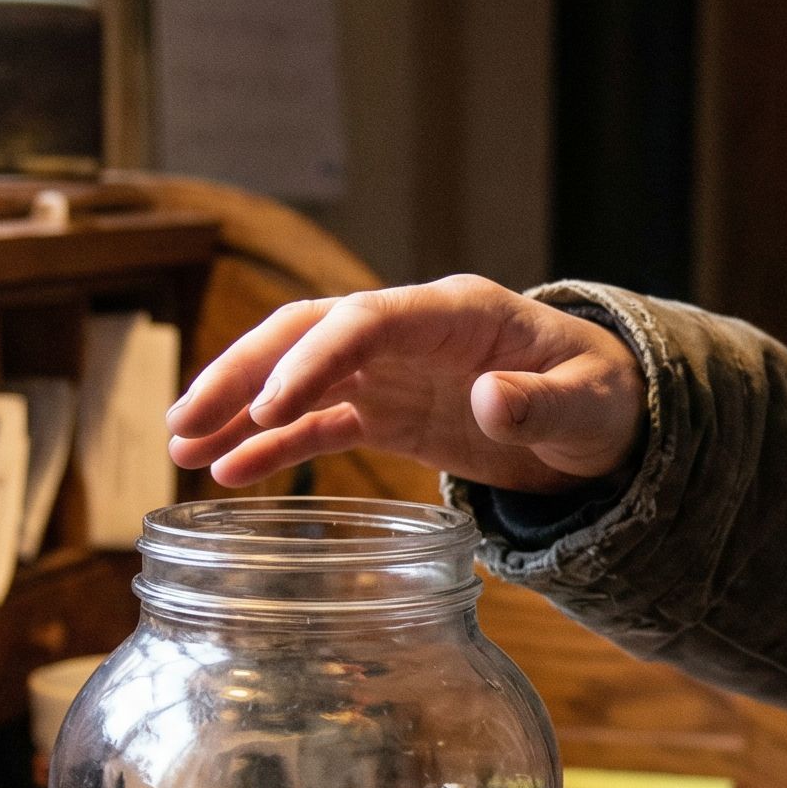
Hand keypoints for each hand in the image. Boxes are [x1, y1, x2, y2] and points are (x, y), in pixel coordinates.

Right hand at [167, 276, 645, 493]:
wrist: (607, 417)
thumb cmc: (602, 397)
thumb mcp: (589, 404)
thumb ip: (542, 402)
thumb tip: (493, 399)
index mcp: (457, 312)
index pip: (367, 320)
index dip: (315, 359)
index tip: (268, 408)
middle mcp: (412, 331)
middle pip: (308, 335)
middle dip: (243, 373)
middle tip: (185, 420)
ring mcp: (395, 371)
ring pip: (297, 377)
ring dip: (237, 408)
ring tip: (179, 447)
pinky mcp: (391, 412)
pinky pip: (321, 425)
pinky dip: (274, 448)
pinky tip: (228, 475)